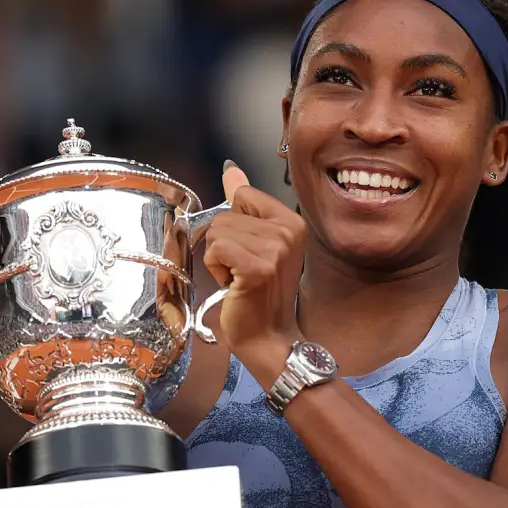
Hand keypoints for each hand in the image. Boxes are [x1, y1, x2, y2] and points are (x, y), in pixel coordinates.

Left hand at [202, 163, 306, 385]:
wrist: (269, 337)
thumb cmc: (260, 295)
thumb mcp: (256, 244)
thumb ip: (245, 204)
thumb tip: (231, 169)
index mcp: (292, 221)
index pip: (243, 194)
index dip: (236, 224)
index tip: (250, 253)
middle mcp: (288, 231)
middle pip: (226, 213)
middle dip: (224, 244)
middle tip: (243, 271)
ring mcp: (275, 250)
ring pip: (217, 231)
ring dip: (219, 258)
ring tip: (239, 279)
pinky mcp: (257, 268)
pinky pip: (216, 249)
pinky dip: (215, 269)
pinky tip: (232, 285)